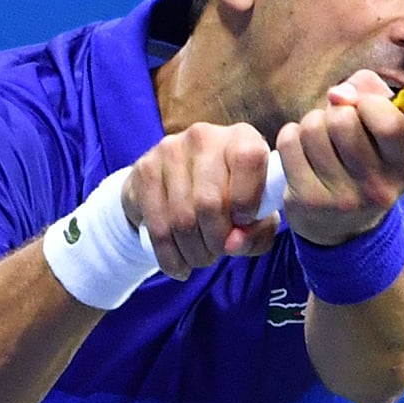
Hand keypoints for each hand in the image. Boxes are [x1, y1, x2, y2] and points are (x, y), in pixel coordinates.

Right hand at [121, 123, 279, 279]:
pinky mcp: (145, 169)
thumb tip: (234, 244)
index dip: (248, 199)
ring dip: (195, 252)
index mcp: (241, 138)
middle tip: (220, 251)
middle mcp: (205, 137)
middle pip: (210, 200)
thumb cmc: (229, 199)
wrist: (177, 186)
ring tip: (202, 257)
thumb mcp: (256, 214)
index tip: (243, 222)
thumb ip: (258, 232)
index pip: (249, 158)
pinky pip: (158, 226)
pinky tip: (180, 265)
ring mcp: (170, 150)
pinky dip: (171, 256)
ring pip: (183, 218)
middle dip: (218, 240)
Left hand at [276, 69, 403, 245]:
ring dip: (314, 124)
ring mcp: (343, 199)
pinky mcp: (308, 201)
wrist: (343, 223)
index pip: (390, 123)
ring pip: (313, 127)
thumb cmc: (366, 157)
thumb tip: (338, 94)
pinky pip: (289, 141)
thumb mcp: (383, 126)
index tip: (363, 105)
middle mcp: (380, 188)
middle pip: (343, 120)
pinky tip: (303, 152)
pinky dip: (292, 136)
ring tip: (322, 140)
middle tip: (340, 128)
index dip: (369, 102)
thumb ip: (370, 91)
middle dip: (337, 112)